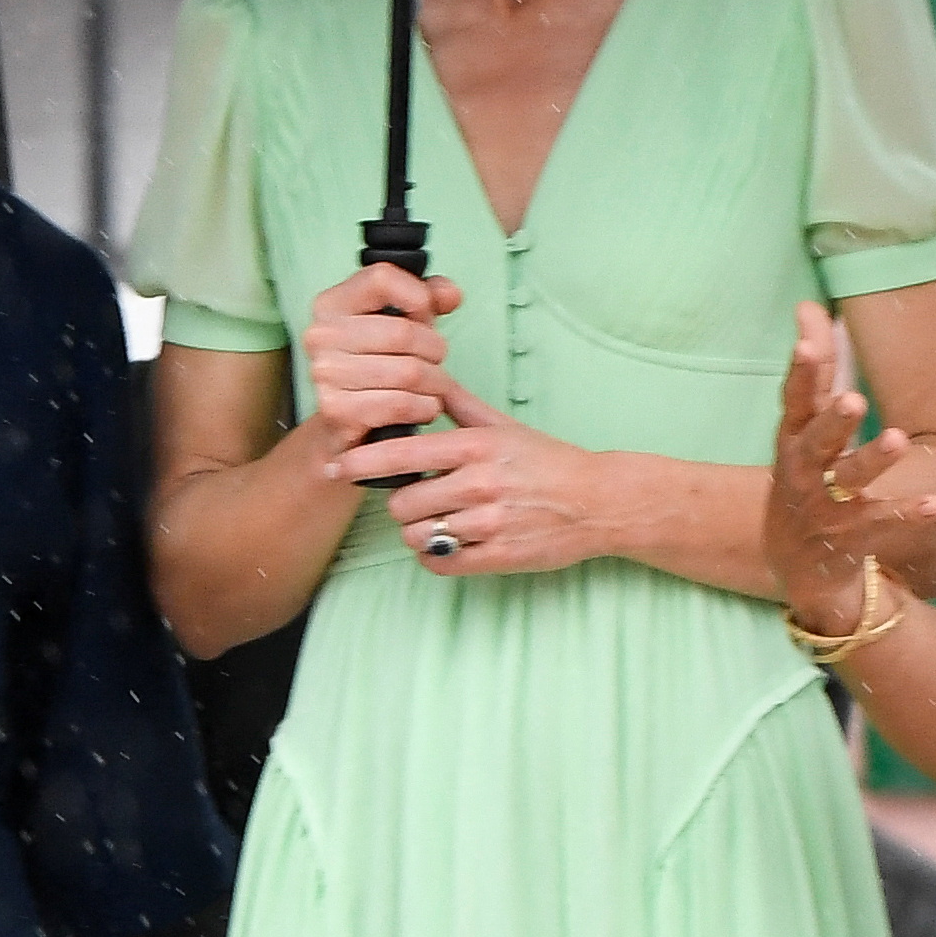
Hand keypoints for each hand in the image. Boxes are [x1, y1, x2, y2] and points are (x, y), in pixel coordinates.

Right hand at [295, 262, 459, 444]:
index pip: (382, 278)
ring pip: (408, 372)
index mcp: (331, 303)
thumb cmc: (374, 365)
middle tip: (435, 361)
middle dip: (435, 350)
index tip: (424, 314)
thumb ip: (427, 297)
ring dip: (435, 383)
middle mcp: (320, 335)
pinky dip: (424, 408)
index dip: (418, 297)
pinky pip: (402, 404)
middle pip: (403, 332)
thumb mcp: (399, 322)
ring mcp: (325, 373)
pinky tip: (420, 407)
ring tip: (431, 386)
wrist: (342, 421)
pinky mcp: (337, 410)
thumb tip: (450, 294)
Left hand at [341, 379, 617, 576]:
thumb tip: (424, 374)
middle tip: (413, 500)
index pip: (401, 455)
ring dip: (416, 532)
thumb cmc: (547, 460)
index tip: (336, 465)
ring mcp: (490, 523)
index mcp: (476, 447)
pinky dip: (434, 556)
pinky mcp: (500, 556)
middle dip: (400, 504)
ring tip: (432, 522)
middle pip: (402, 503)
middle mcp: (480, 483)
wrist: (599, 501)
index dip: (361, 461)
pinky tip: (444, 545)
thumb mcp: (503, 425)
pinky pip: (440, 563)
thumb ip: (458, 403)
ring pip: (418, 535)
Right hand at [770, 300, 935, 631]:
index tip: (805, 344)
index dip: (800, 374)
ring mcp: (824, 509)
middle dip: (833, 422)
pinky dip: (906, 514)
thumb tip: (809, 307)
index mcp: (793, 441)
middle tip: (855, 401)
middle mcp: (803, 473)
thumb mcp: (804, 428)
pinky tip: (935, 504)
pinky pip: (880, 525)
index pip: (794, 402)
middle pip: (815, 443)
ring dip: (872, 461)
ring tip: (898, 440)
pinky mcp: (848, 539)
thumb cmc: (807, 480)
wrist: (800, 567)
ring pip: (848, 482)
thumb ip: (816, 370)